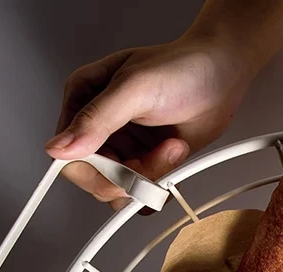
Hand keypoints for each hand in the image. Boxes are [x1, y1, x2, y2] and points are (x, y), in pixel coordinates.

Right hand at [45, 34, 251, 209]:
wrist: (222, 78)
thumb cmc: (181, 69)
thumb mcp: (134, 89)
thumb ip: (97, 119)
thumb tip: (60, 148)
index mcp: (83, 100)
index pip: (68, 155)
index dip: (93, 173)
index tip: (122, 172)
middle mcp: (99, 127)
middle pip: (95, 178)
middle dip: (130, 175)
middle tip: (159, 156)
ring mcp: (124, 147)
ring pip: (121, 188)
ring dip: (150, 178)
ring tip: (173, 149)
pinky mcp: (146, 161)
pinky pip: (142, 191)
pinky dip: (159, 187)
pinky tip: (174, 162)